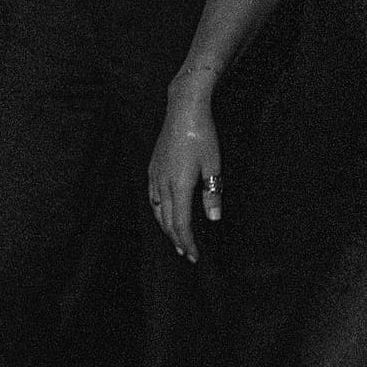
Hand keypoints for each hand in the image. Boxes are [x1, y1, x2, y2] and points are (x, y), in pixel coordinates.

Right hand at [149, 86, 222, 261]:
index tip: (194, 255)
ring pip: (157, 212)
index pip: (181, 223)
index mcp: (179, 186)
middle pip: (167, 221)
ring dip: (166, 228)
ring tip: (175, 239)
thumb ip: (212, 194)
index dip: (188, 241)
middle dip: (177, 239)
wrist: (183, 111)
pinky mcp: (153, 170)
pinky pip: (152, 198)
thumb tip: (213, 218)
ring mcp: (155, 177)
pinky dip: (158, 212)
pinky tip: (163, 213)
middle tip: (186, 254)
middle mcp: (163, 185)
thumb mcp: (213, 165)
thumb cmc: (202, 136)